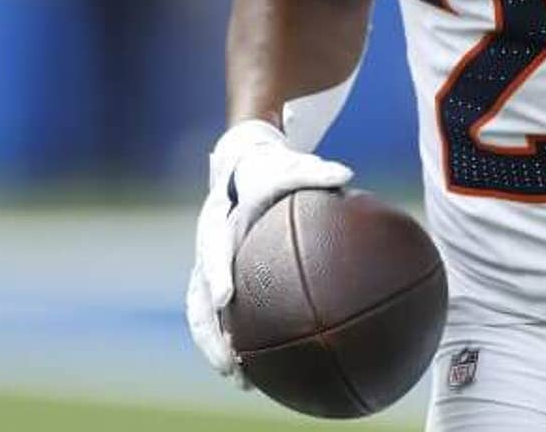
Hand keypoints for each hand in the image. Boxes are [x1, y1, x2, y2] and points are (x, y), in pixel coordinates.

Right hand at [186, 118, 352, 378]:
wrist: (241, 168)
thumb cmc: (270, 170)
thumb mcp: (289, 166)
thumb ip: (314, 171)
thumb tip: (346, 173)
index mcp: (218, 219)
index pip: (212, 247)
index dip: (216, 272)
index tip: (226, 298)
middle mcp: (207, 248)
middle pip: (199, 296)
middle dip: (211, 332)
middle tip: (230, 361)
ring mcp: (208, 267)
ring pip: (202, 314)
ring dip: (216, 347)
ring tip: (239, 378)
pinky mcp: (218, 280)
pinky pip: (218, 315)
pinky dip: (232, 340)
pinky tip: (258, 367)